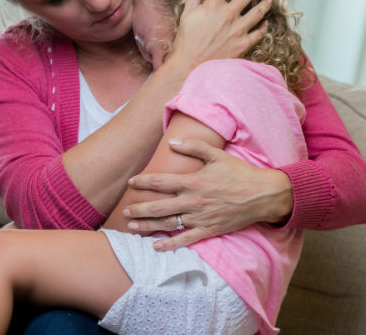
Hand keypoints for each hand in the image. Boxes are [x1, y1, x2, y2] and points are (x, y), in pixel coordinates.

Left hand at [123, 138, 293, 250]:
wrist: (264, 195)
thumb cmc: (240, 173)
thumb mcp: (217, 155)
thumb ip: (194, 147)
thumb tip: (172, 142)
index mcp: (193, 181)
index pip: (161, 181)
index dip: (144, 182)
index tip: (131, 182)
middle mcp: (193, 201)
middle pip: (159, 206)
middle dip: (140, 209)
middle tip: (125, 210)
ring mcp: (200, 218)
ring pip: (168, 224)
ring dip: (148, 226)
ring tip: (132, 227)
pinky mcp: (209, 230)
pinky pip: (186, 240)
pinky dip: (170, 245)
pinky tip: (156, 247)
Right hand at [171, 0, 271, 72]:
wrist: (190, 66)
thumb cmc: (186, 41)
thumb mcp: (187, 14)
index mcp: (213, 5)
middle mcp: (228, 15)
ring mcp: (238, 29)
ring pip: (258, 11)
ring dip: (264, 4)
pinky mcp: (243, 44)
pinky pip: (258, 33)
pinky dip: (263, 27)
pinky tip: (264, 23)